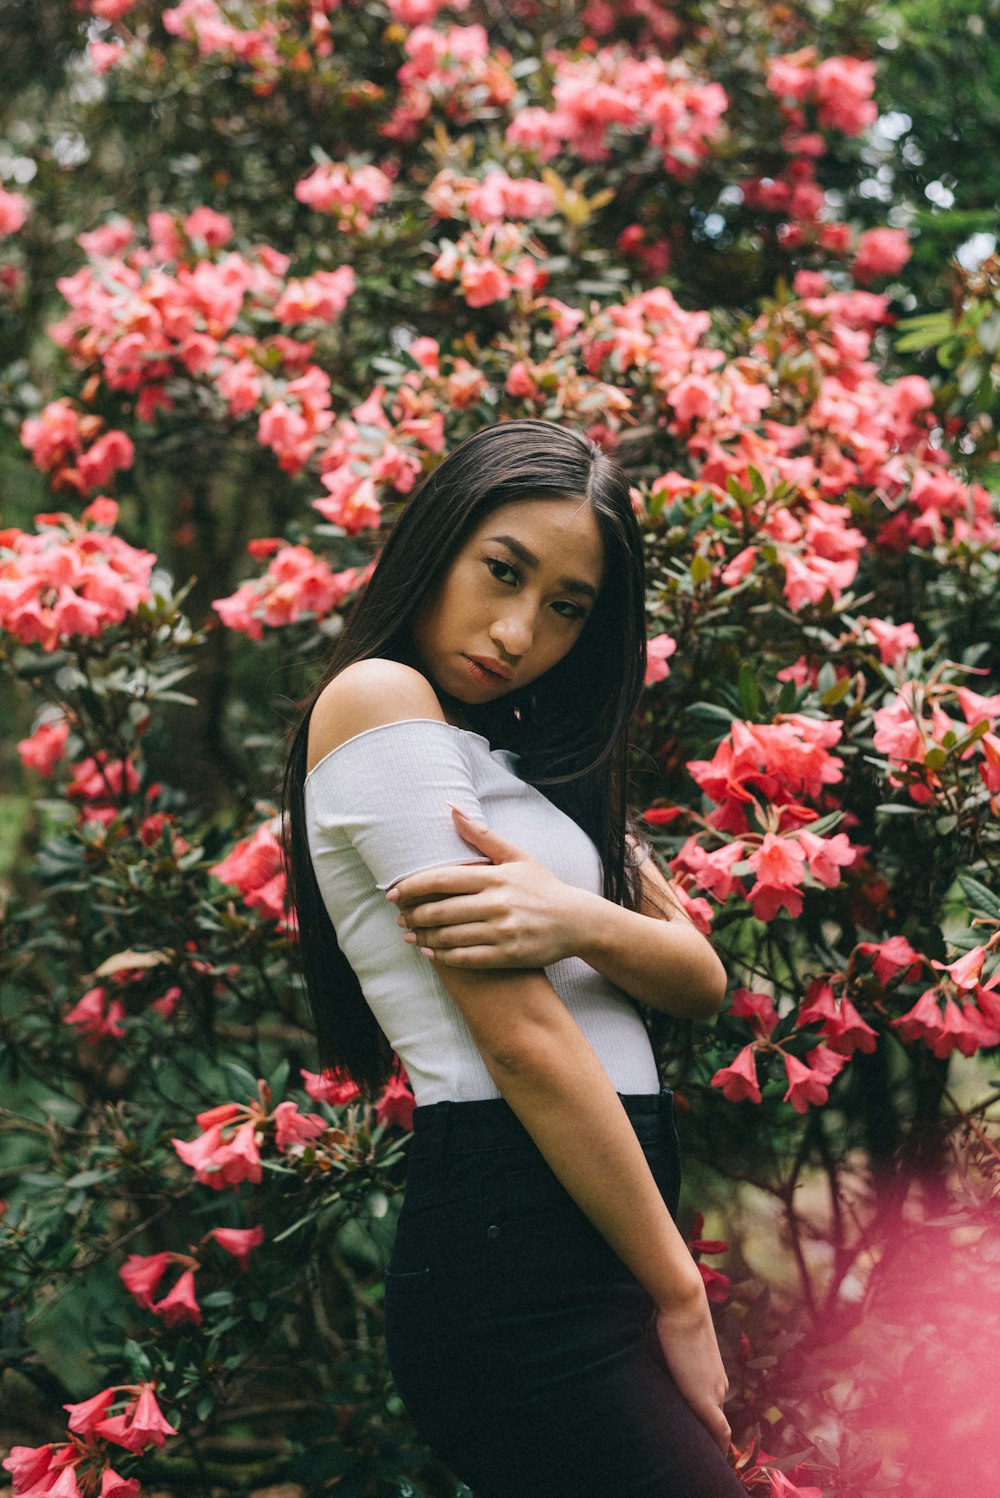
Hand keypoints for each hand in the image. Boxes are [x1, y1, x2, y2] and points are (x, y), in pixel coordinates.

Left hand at [386, 807, 593, 968]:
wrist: (576, 921)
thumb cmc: (541, 886)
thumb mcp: (516, 855)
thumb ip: (481, 835)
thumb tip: (450, 808)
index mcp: (495, 877)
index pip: (442, 879)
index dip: (412, 887)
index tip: (393, 892)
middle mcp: (497, 904)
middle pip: (440, 910)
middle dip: (413, 915)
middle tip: (398, 917)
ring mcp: (502, 931)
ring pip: (449, 937)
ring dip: (423, 937)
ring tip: (409, 935)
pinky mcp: (507, 955)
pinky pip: (465, 959)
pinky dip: (442, 957)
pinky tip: (429, 953)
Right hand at [653, 1292, 731, 1454]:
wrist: (684, 1305)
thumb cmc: (671, 1317)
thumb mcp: (669, 1347)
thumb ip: (669, 1365)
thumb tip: (655, 1372)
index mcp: (712, 1373)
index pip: (711, 1405)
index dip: (703, 1421)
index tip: (695, 1431)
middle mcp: (719, 1385)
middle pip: (714, 1418)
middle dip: (705, 1433)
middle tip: (693, 1450)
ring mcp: (716, 1391)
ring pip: (715, 1425)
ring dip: (707, 1438)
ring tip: (696, 1454)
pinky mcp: (707, 1399)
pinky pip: (719, 1431)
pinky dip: (718, 1446)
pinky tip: (715, 1458)